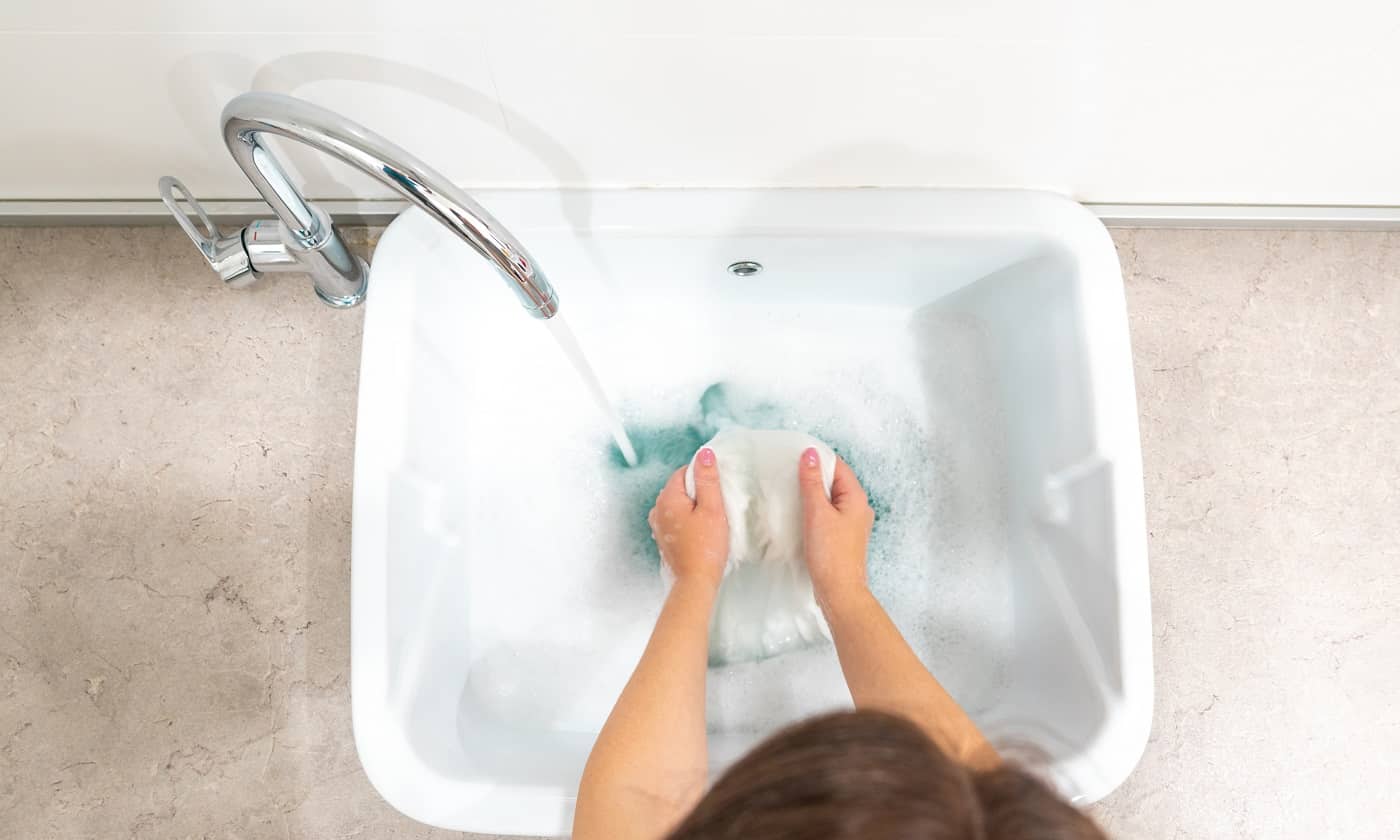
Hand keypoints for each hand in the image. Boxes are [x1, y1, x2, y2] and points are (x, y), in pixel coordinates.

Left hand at [649, 447, 728, 592]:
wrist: (696, 581)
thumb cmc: (706, 547)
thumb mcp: (712, 508)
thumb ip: (707, 480)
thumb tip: (704, 454)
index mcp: (667, 499)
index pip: (683, 472)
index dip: (702, 477)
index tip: (716, 491)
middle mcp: (657, 510)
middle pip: (679, 488)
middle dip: (697, 492)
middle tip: (715, 507)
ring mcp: (658, 525)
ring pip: (678, 504)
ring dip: (693, 507)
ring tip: (709, 521)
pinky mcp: (664, 538)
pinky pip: (676, 519)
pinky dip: (688, 520)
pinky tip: (701, 531)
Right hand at [798, 449, 874, 610]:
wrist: (839, 591)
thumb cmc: (830, 554)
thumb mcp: (817, 513)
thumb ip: (812, 482)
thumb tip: (810, 454)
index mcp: (856, 498)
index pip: (838, 466)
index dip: (818, 459)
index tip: (795, 456)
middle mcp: (859, 508)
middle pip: (835, 482)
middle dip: (814, 476)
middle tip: (789, 473)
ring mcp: (852, 523)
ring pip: (831, 499)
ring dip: (813, 494)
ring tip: (791, 491)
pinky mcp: (843, 536)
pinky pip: (829, 514)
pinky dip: (815, 510)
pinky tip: (801, 514)